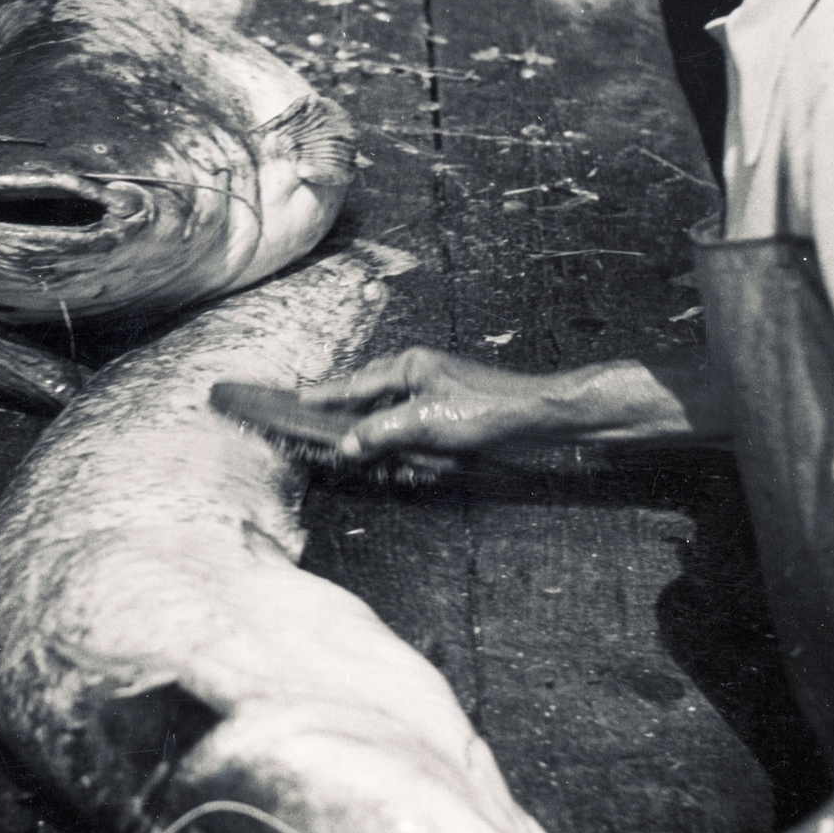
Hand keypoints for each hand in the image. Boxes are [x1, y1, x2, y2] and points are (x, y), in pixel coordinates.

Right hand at [300, 347, 557, 462]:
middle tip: (343, 447)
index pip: (356, 383)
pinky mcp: (452, 414)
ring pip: (399, 425)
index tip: (299, 401)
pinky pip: (422, 436)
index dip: (327, 396)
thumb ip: (379, 434)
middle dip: (366, 430)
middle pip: (375, 402)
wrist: (534, 416)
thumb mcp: (423, 424)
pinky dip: (424, 454)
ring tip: (408, 463)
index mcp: (409, 366)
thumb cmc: (484, 410)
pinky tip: (433, 466)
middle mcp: (420, 374)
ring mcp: (437, 393)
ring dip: (403, 450)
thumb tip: (346, 445)